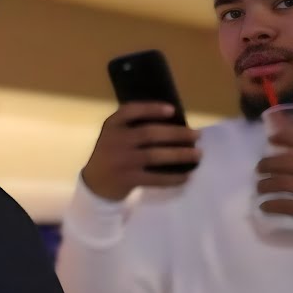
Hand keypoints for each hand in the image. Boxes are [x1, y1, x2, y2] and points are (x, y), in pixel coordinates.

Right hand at [80, 102, 201, 200]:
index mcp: (112, 126)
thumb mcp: (113, 136)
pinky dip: (173, 177)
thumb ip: (132, 127)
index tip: (172, 110)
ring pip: (156, 155)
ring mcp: (122, 161)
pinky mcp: (128, 179)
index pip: (131, 111)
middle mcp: (115, 141)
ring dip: (180, 154)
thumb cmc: (111, 154)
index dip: (152, 109)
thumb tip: (173, 124)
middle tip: (197, 135)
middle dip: (177, 133)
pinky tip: (186, 176)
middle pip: (150, 133)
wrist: (95, 183)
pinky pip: (156, 178)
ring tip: (198, 154)